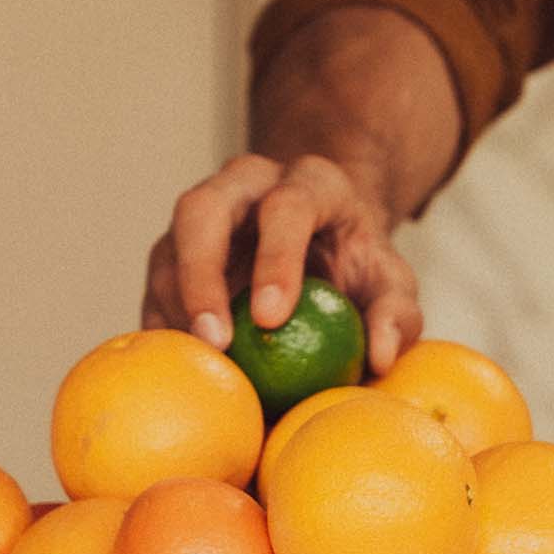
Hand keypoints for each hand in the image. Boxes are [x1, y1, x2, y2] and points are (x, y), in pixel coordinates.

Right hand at [142, 152, 426, 374]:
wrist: (320, 243)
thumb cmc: (357, 266)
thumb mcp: (390, 285)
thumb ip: (397, 314)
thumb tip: (381, 356)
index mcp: (308, 183)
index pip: (287, 206)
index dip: (276, 259)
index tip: (273, 319)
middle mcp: (244, 185)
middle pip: (204, 209)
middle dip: (201, 274)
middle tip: (214, 341)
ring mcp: (202, 216)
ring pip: (169, 248)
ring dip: (175, 309)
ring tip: (194, 366)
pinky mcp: (173, 252)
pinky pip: (155, 287)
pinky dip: (163, 327)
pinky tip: (177, 370)